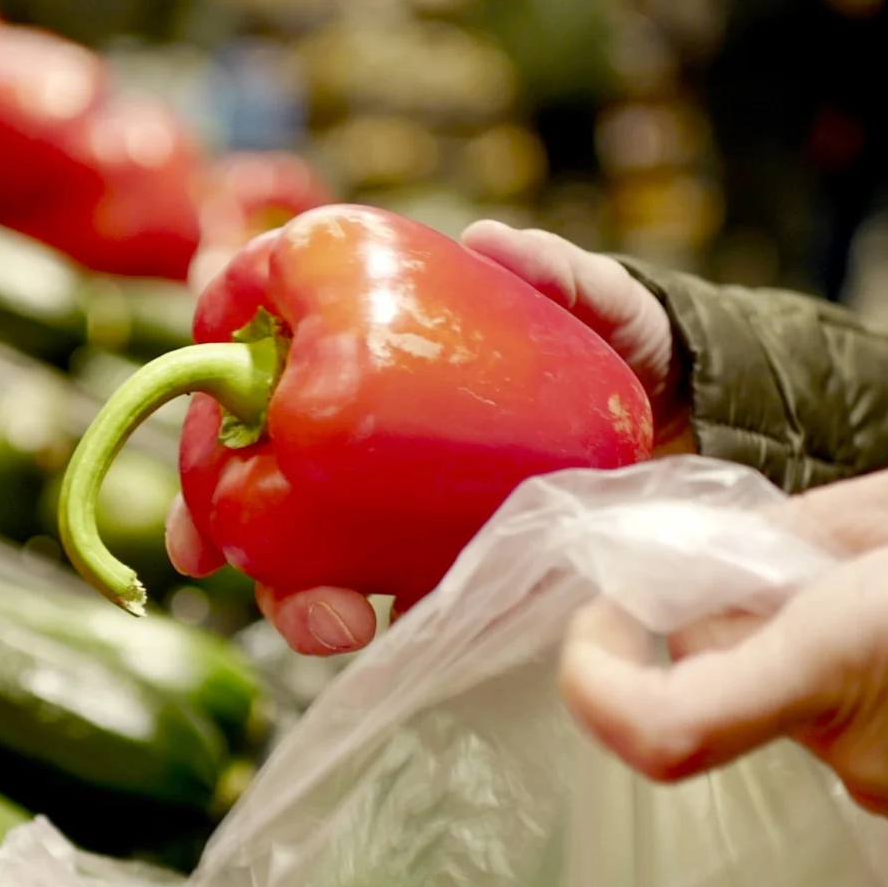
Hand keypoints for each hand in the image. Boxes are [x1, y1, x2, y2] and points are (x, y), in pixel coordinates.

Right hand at [177, 220, 690, 655]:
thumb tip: (490, 241)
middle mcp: (365, 429)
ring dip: (298, 600)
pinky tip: (388, 645)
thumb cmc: (625, 337)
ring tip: (339, 629)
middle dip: (222, 530)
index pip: (253, 375)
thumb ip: (555, 272)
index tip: (191, 453)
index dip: (202, 419)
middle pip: (258, 476)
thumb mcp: (599, 300)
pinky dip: (380, 625)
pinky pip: (396, 597)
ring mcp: (400, 501)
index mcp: (364, 350)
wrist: (696, 416)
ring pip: (311, 554)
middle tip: (221, 567)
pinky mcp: (448, 560)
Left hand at [556, 446, 887, 827]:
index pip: (670, 726)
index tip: (596, 630)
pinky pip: (852, 734)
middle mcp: (858, 744)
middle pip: (729, 686)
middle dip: (739, 621)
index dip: (600, 689)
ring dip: (812, 648)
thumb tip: (707, 566)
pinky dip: (863, 683)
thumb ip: (807, 532)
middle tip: (814, 551)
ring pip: (791, 708)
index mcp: (849, 653)